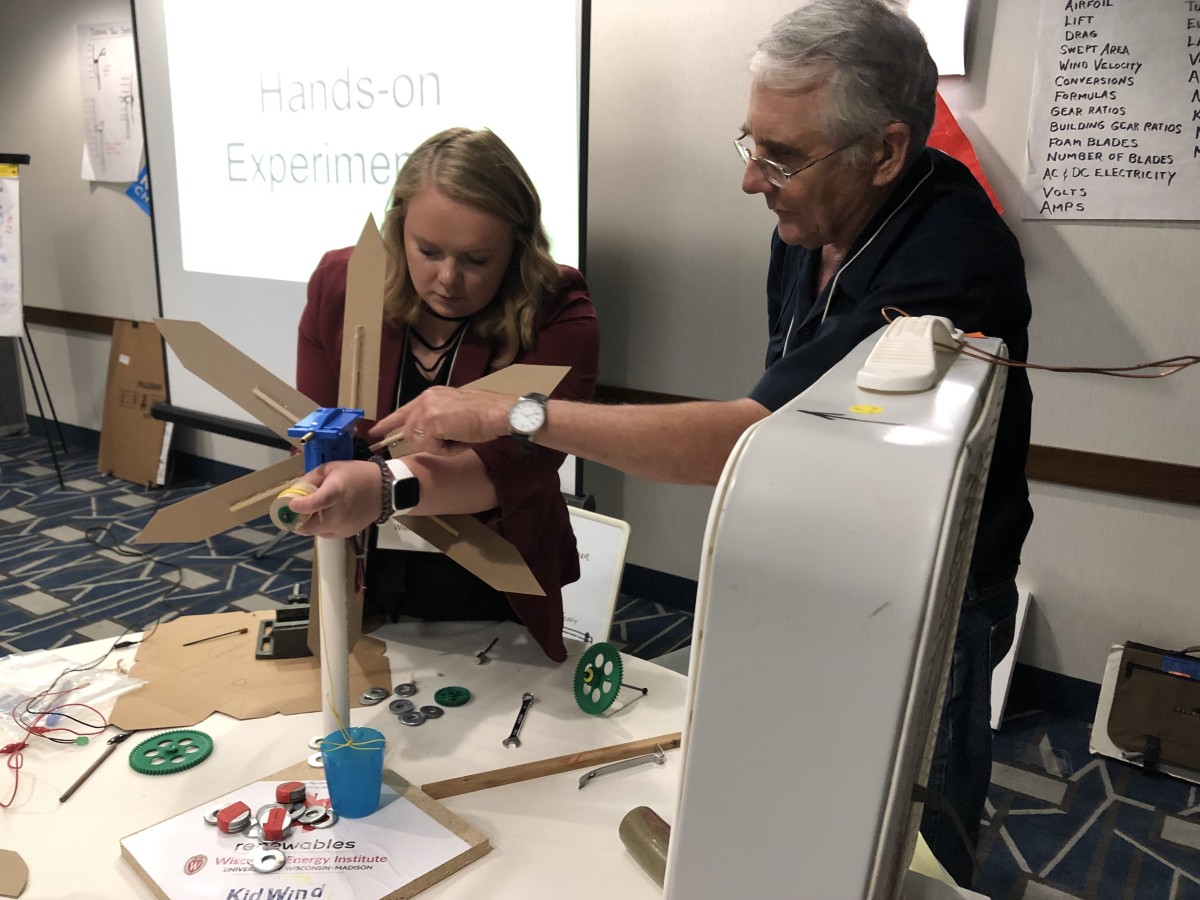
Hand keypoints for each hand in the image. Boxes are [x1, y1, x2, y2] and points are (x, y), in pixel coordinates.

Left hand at [286, 460, 381, 537]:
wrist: (385, 490)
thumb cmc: (356, 474)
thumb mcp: (332, 468)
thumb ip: (311, 479)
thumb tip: (294, 491)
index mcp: (336, 492)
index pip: (318, 502)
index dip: (303, 506)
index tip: (290, 505)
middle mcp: (339, 513)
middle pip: (309, 526)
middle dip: (296, 521)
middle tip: (291, 514)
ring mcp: (343, 526)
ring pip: (315, 532)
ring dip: (308, 524)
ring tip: (311, 512)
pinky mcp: (347, 533)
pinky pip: (325, 534)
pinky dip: (320, 527)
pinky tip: (326, 516)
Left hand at [368, 386, 510, 453]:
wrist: (500, 413)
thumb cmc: (487, 415)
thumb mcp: (457, 413)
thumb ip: (440, 420)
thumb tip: (430, 435)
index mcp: (432, 395)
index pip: (404, 410)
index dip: (388, 423)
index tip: (374, 431)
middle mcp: (426, 399)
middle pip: (412, 432)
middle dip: (432, 442)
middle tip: (458, 437)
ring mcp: (427, 410)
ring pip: (422, 441)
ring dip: (442, 446)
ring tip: (462, 435)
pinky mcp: (431, 423)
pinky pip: (432, 447)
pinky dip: (448, 449)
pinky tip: (462, 438)